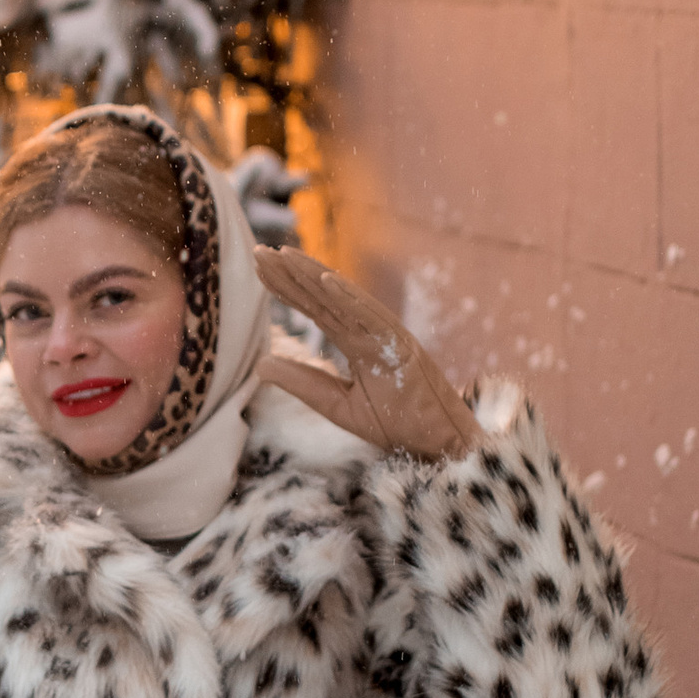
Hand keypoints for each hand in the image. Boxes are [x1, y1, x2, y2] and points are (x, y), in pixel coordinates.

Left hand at [252, 247, 482, 460]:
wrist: (440, 446)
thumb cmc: (400, 424)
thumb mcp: (339, 406)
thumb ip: (303, 384)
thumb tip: (259, 365)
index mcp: (357, 343)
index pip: (316, 309)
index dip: (287, 288)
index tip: (259, 267)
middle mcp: (370, 332)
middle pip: (325, 297)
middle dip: (292, 273)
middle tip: (258, 251)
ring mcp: (388, 335)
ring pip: (345, 299)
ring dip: (314, 276)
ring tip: (283, 255)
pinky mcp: (403, 346)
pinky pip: (373, 318)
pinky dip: (350, 299)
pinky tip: (325, 281)